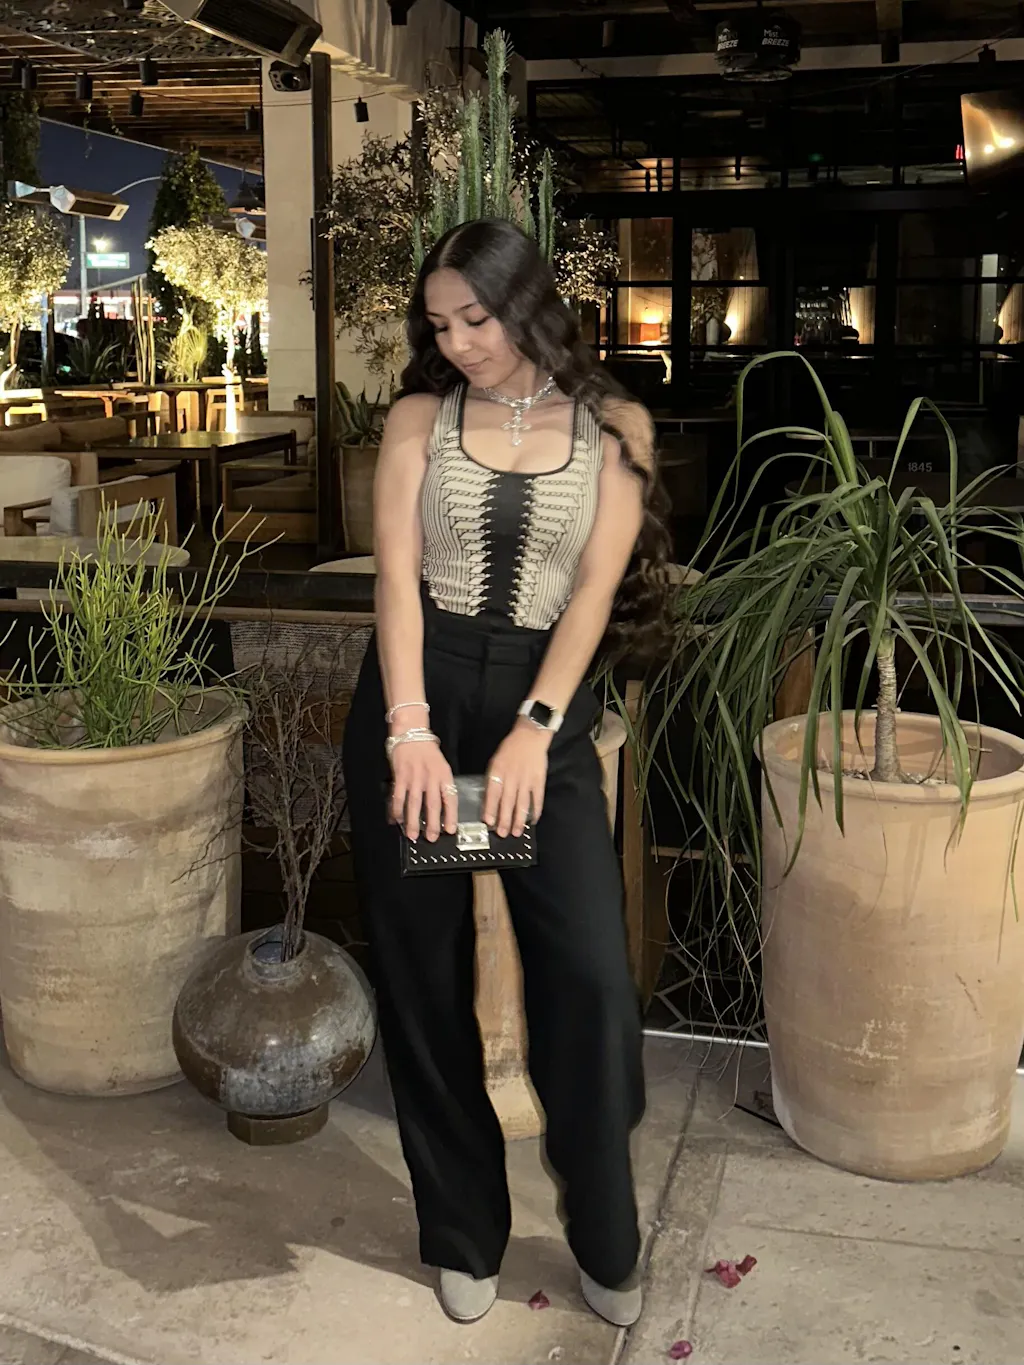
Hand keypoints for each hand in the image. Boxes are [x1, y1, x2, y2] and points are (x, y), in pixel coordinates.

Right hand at [390, 738, 457, 841]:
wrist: (412, 734)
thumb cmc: (427, 752)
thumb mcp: (442, 767)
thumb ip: (442, 786)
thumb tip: (444, 809)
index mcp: (444, 775)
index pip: (450, 798)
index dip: (450, 815)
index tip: (450, 829)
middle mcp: (430, 777)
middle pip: (432, 803)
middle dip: (432, 823)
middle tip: (431, 837)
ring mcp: (414, 777)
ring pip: (414, 803)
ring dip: (412, 821)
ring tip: (412, 834)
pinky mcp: (400, 776)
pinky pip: (398, 796)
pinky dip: (396, 809)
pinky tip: (396, 819)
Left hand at [484, 719, 550, 836]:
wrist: (530, 735)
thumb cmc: (510, 748)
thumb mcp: (495, 761)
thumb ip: (493, 779)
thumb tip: (489, 800)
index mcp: (498, 771)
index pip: (493, 792)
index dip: (491, 808)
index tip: (488, 822)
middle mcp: (512, 777)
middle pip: (508, 801)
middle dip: (504, 819)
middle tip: (502, 833)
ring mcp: (527, 779)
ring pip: (522, 803)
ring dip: (519, 819)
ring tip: (516, 832)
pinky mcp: (539, 780)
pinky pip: (538, 798)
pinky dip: (536, 810)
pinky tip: (533, 821)